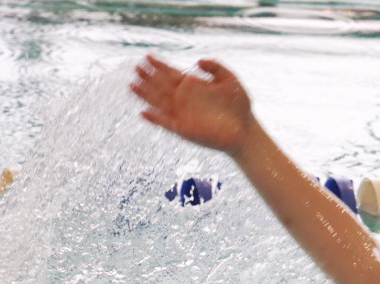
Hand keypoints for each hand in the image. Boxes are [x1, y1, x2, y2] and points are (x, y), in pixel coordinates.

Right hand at [130, 55, 253, 154]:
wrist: (246, 131)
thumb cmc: (239, 106)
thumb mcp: (230, 81)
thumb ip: (216, 67)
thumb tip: (198, 61)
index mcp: (193, 86)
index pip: (171, 73)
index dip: (159, 65)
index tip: (148, 56)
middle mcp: (184, 99)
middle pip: (161, 86)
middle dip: (149, 77)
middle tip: (137, 67)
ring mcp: (182, 114)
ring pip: (159, 102)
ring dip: (146, 95)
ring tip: (133, 85)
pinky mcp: (184, 129)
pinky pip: (166, 123)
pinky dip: (155, 119)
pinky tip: (144, 113)